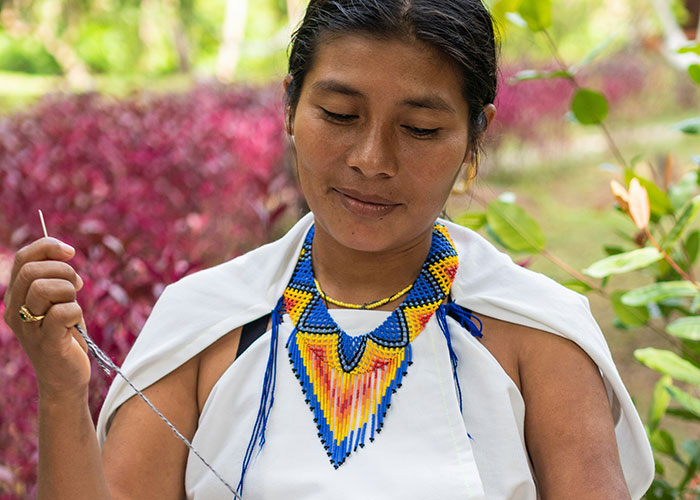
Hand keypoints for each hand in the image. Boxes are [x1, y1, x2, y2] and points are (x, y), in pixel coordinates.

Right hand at [3, 237, 89, 399]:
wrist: (65, 378)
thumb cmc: (65, 335)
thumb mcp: (58, 300)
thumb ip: (56, 278)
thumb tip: (65, 252)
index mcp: (15, 297)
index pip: (23, 258)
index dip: (48, 247)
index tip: (71, 252)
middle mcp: (14, 311)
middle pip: (32, 270)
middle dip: (63, 271)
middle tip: (77, 286)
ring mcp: (28, 328)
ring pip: (44, 288)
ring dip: (69, 291)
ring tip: (74, 306)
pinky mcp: (47, 342)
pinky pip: (62, 312)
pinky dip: (76, 312)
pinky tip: (75, 323)